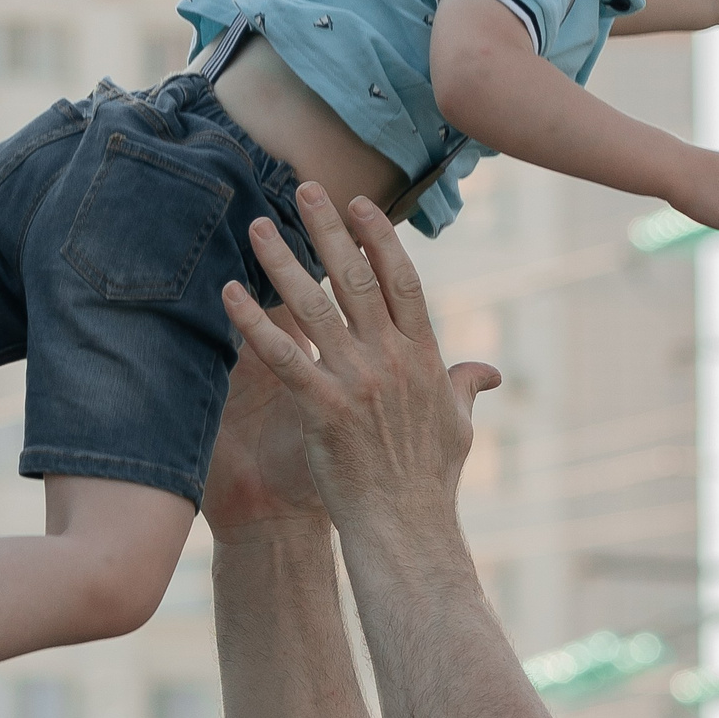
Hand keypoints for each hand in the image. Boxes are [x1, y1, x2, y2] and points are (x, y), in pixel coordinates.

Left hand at [220, 184, 501, 533]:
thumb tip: (490, 372)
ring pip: (313, 306)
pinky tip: (228, 294)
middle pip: (356, 278)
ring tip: (258, 226)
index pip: (402, 281)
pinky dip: (253, 323)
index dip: (380, 239)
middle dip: (329, 229)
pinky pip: (282, 355)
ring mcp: (357, 381)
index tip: (360, 204)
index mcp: (424, 357)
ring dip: (282, 262)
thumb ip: (466, 388)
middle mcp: (391, 359)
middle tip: (304, 188)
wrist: (407, 530)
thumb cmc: (431, 482)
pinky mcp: (323, 408)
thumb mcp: (459, 427)